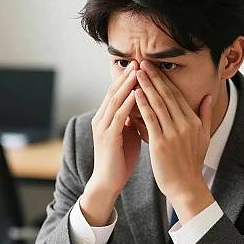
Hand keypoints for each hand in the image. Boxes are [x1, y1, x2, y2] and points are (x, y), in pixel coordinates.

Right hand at [82, 62, 140, 225]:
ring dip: (127, 85)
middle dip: (127, 76)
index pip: (116, 92)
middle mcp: (101, 119)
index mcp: (106, 118)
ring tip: (139, 71)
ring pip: (115, 100)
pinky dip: (128, 103)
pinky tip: (136, 93)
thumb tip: (142, 108)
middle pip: (114, 91)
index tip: (142, 66)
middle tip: (140, 61)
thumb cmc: (120, 160)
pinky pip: (118, 116)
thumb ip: (131, 120)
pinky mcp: (107, 137)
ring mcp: (103, 127)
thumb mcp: (127, 135)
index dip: (128, 79)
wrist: (108, 182)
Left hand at [134, 61, 214, 223]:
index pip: (177, 96)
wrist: (186, 186)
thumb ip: (204, 115)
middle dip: (154, 77)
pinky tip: (135, 93)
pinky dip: (143, 105)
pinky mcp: (161, 143)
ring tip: (137, 72)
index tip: (155, 67)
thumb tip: (207, 96)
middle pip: (167, 96)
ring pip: (158, 104)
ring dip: (146, 86)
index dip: (165, 80)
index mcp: (193, 122)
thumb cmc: (192, 163)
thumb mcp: (204, 137)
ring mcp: (173, 133)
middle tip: (143, 62)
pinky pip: (150, 119)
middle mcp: (184, 124)